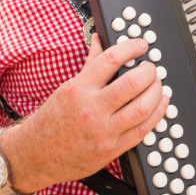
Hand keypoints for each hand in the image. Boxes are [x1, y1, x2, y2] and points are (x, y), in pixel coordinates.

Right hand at [2, 34, 167, 193]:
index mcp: (79, 89)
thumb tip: (99, 40)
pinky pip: (142, 130)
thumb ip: (90, 63)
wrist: (35, 155)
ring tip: (158, 84)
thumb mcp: (68, 87)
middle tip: (152, 67)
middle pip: (132, 83)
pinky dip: (157, 114)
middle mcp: (91, 109)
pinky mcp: (112, 149)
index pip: (111, 59)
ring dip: (156, 92)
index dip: (131, 48)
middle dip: (149, 72)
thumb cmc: (51, 120)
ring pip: (142, 108)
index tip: (141, 45)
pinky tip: (160, 104)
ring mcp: (103, 131)